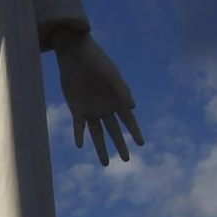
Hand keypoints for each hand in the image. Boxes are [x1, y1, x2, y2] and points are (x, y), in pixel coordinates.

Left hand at [54, 33, 144, 165]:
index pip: (128, 120)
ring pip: (97, 134)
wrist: (75, 52)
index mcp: (116, 99)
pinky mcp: (76, 107)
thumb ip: (121, 90)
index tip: (141, 144)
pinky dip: (79, 135)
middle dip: (120, 146)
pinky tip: (80, 145)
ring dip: (101, 148)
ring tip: (105, 164)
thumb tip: (132, 108)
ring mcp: (91, 109)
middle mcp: (105, 107)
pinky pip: (78, 126)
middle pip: (114, 131)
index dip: (135, 132)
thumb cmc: (96, 60)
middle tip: (126, 160)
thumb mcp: (110, 75)